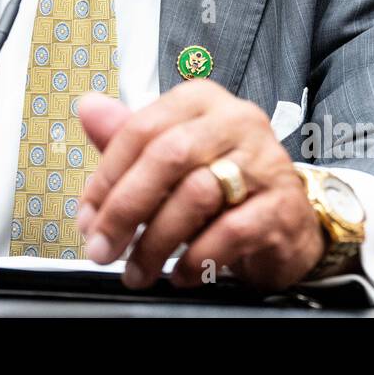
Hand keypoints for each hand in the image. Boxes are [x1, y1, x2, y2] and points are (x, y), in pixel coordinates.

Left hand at [75, 79, 325, 291]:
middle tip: (102, 248)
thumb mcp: (171, 158)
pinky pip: (230, 231)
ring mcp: (264, 161)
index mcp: (201, 101)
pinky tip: (180, 273)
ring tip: (138, 269)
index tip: (88, 216)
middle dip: (125, 209)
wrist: (286, 223)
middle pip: (168, 156)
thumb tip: (89, 109)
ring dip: (156, 242)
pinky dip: (197, 258)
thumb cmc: (222, 183)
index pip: (142, 128)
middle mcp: (236, 121)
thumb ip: (128, 137)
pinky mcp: (282, 205)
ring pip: (196, 194)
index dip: (107, 176)